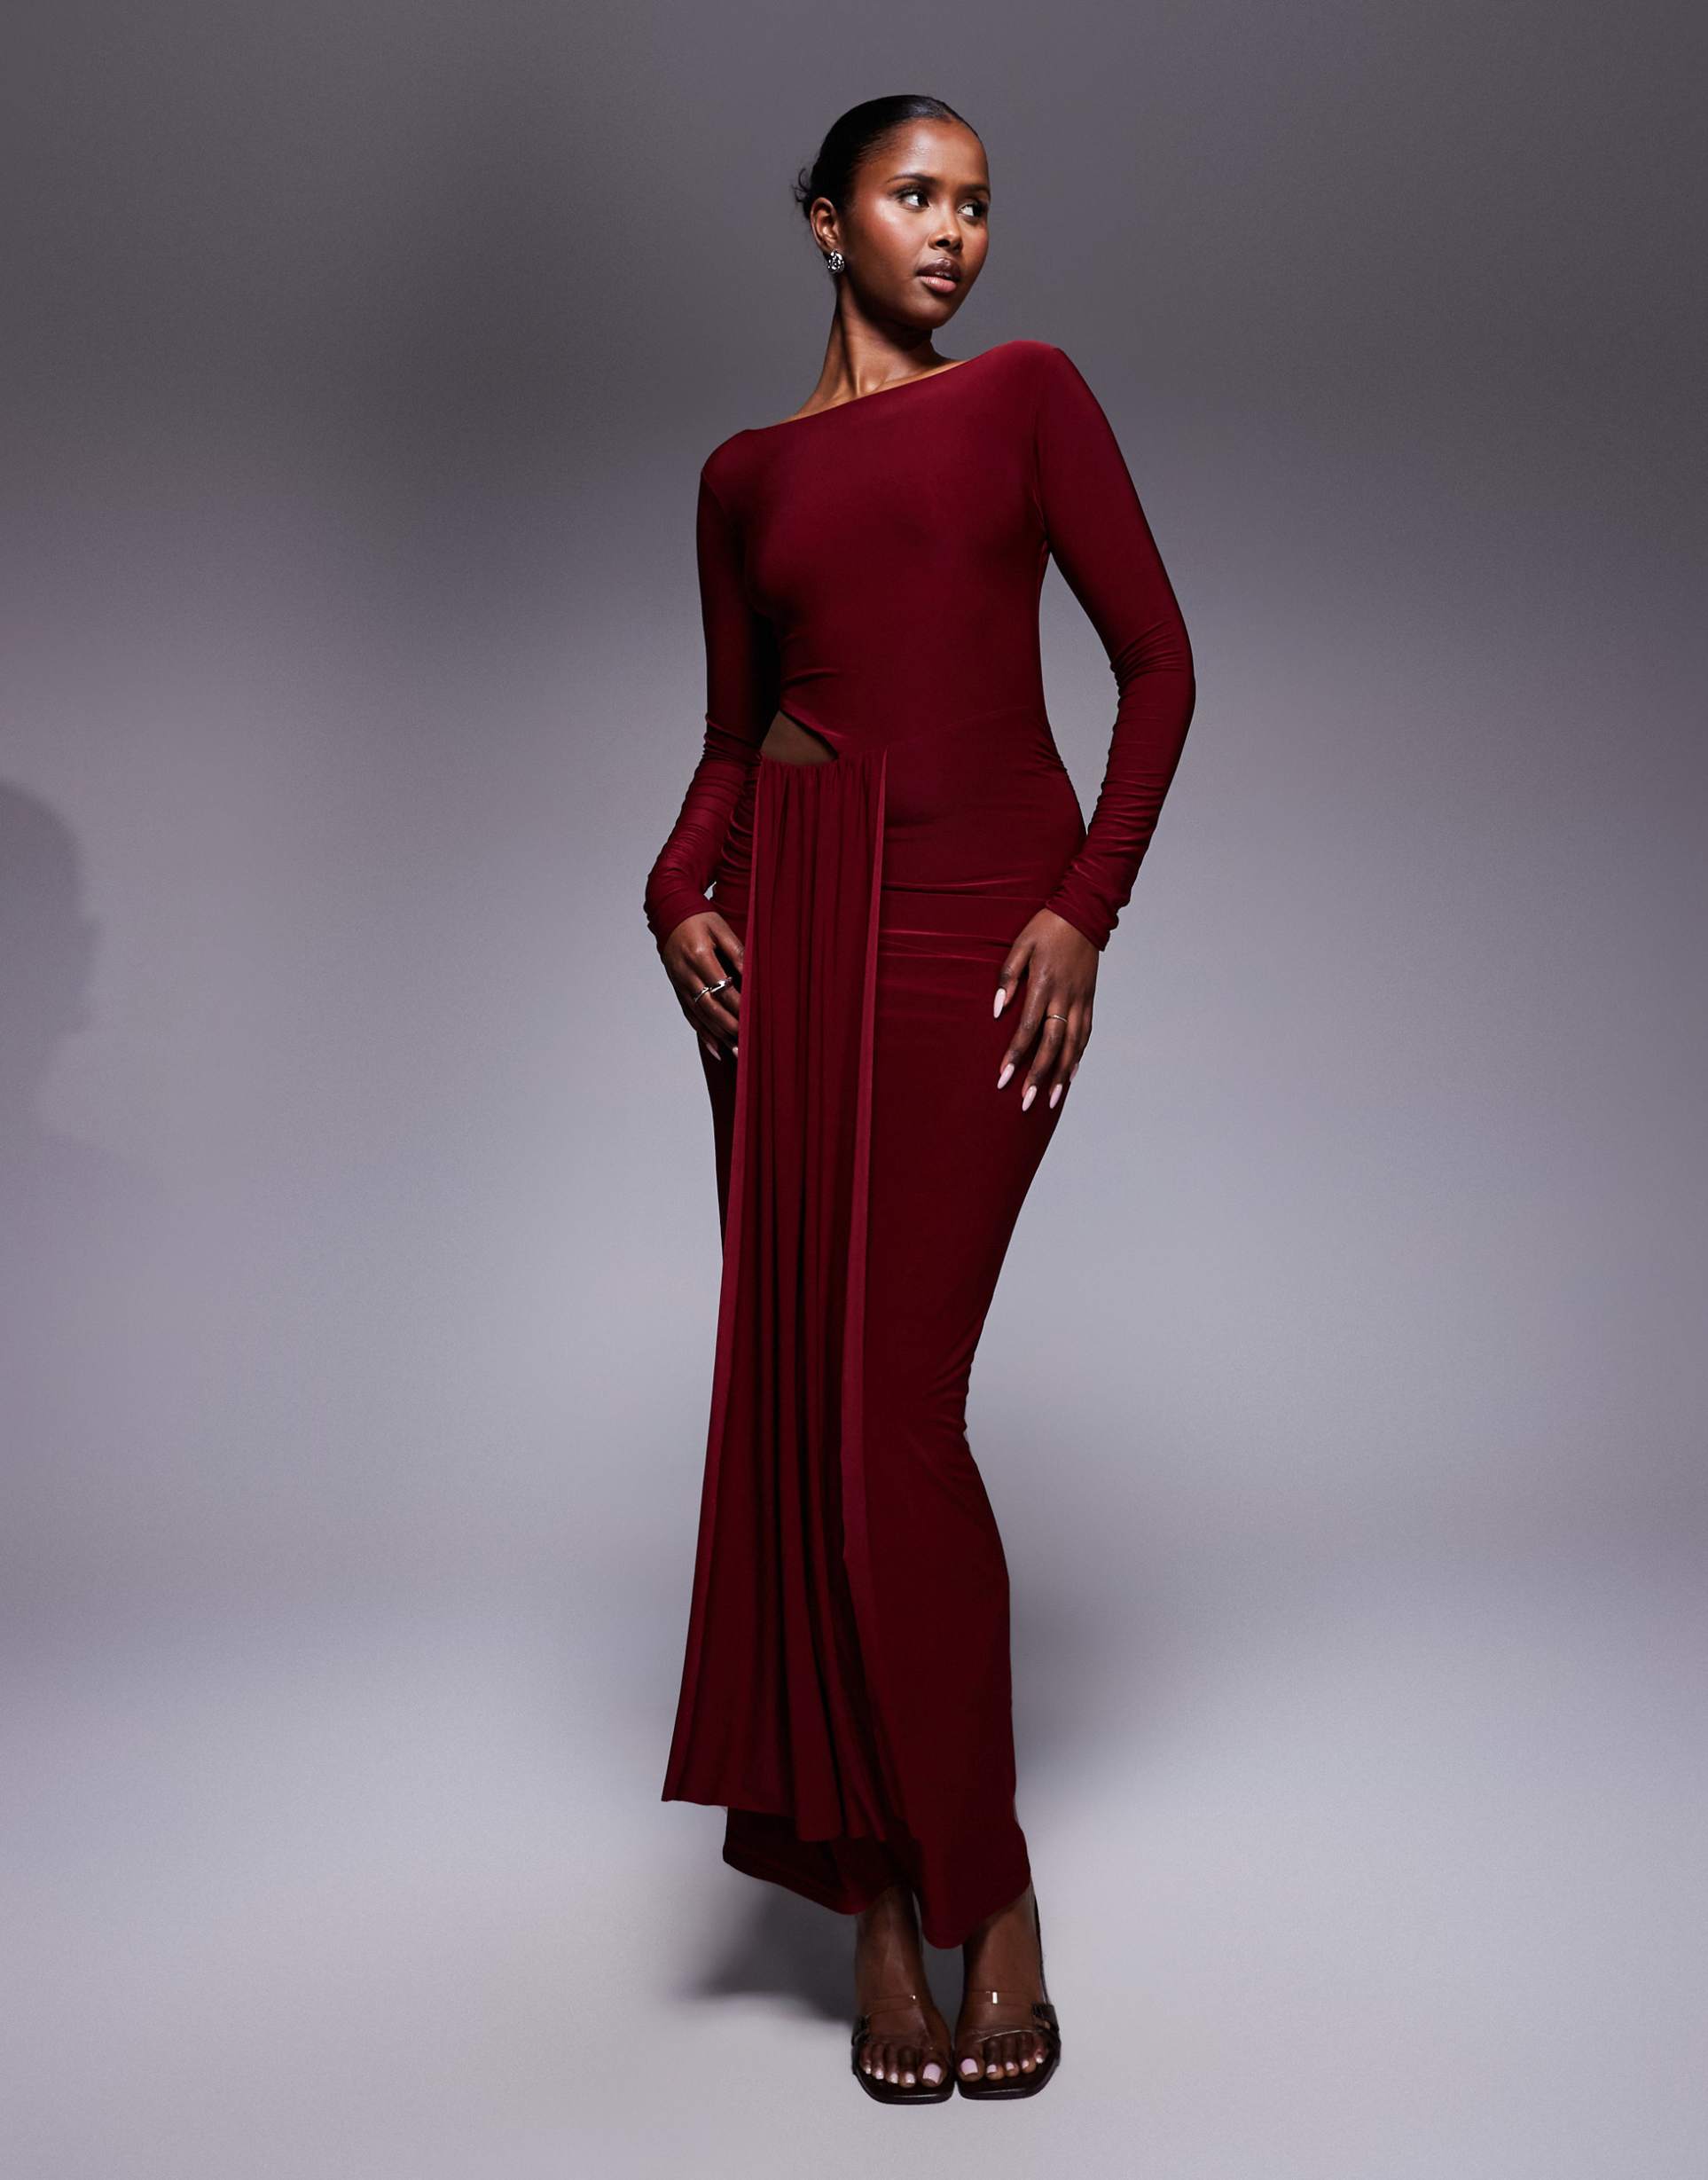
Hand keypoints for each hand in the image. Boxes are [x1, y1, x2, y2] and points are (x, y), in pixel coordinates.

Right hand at [660, 910, 742, 1061]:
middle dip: (729, 1026)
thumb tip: (751, 974)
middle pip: (709, 1006)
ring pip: (699, 1015)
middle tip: (747, 1042)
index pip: (722, 987)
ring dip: (718, 1036)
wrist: (669, 913)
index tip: (754, 1017)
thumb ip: (736, 951)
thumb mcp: (720, 927)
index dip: (738, 1004)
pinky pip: (689, 1015)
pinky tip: (716, 1048)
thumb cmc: (699, 918)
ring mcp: (679, 983)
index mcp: (698, 956)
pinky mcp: (677, 988)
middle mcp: (686, 973)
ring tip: (736, 1052)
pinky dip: (703, 1033)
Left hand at [994, 909, 1095, 1110]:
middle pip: (1052, 1045)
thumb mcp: (1020, 945)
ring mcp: (1080, 1000)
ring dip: (1060, 1075)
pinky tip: (1070, 1076)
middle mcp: (1065, 997)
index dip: (1016, 1055)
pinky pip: (1085, 1034)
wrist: (1083, 914)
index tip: (1004, 1078)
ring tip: (1049, 1100)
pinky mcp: (1089, 1000)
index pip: (1028, 1029)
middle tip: (1025, 1102)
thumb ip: (1008, 977)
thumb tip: (998, 1010)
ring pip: (1072, 1045)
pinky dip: (1078, 1057)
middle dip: (1038, 1075)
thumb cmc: (1046, 928)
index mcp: (1044, 984)